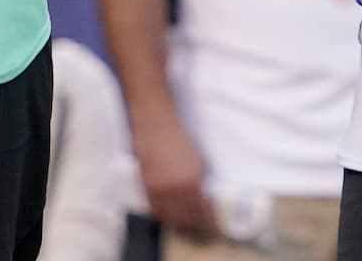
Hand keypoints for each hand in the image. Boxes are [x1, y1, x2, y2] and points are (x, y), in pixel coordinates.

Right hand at [133, 117, 218, 238]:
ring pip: (169, 218)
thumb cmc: (181, 142)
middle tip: (201, 231)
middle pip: (186, 219)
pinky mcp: (146, 187)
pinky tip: (170, 216)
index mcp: (192, 183)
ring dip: (179, 224)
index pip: (203, 213)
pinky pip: (155, 210)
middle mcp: (175, 190)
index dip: (210, 224)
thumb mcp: (200, 163)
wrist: (157, 130)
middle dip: (195, 228)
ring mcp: (159, 190)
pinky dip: (164, 216)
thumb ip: (202, 183)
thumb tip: (205, 200)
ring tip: (186, 226)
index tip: (215, 230)